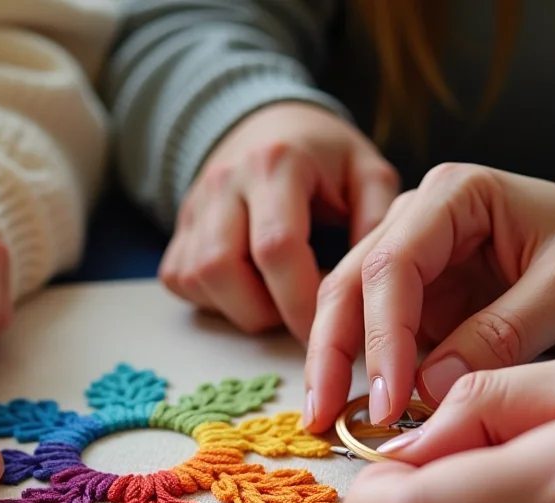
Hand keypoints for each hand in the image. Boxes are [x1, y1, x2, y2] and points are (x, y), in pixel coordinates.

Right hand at [160, 102, 398, 341]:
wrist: (268, 126)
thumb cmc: (324, 158)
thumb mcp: (366, 172)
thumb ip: (377, 220)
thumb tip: (374, 281)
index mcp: (276, 164)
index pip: (276, 246)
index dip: (300, 299)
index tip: (326, 325)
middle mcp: (224, 182)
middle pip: (222, 268)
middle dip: (265, 310)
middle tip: (300, 316)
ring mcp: (193, 207)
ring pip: (197, 280)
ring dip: (239, 307)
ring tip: (278, 299)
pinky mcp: (176, 231)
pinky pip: (182, 281)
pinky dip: (215, 299)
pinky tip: (250, 288)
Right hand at [304, 163, 554, 429]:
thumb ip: (502, 333)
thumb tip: (425, 390)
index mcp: (454, 197)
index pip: (394, 265)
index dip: (383, 336)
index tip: (390, 401)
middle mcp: (421, 222)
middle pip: (351, 284)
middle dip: (332, 352)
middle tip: (321, 417)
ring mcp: (419, 266)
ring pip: (351, 311)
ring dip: (337, 367)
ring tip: (327, 423)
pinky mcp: (426, 306)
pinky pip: (382, 341)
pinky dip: (368, 378)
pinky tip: (358, 417)